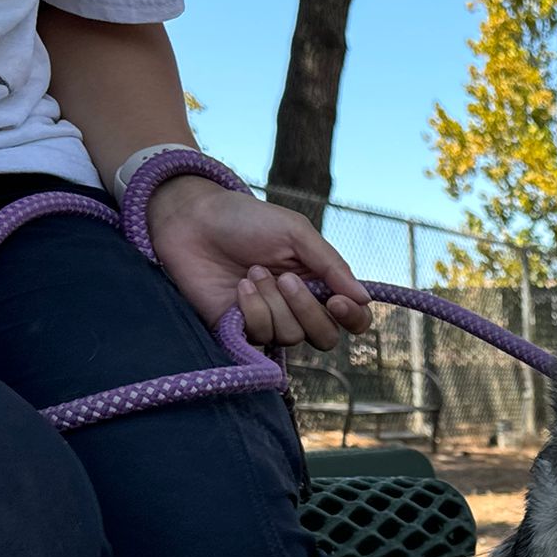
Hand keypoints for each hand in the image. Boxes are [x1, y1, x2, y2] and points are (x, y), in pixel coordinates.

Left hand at [148, 176, 371, 350]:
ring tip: (252, 273)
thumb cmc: (245, 220)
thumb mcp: (296, 232)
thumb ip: (331, 265)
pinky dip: (253, 310)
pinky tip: (240, 287)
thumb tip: (364, 298)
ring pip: (292, 336)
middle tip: (286, 279)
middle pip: (325, 335)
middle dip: (308, 310)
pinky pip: (261, 336)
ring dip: (273, 303)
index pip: (352, 317)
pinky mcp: (240, 330)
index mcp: (318, 282)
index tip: (339, 302)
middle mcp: (297, 307)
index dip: (353, 318)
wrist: (192, 221)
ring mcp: (269, 320)